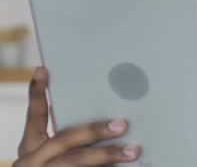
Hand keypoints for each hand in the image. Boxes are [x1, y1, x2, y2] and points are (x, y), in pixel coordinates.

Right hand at [13, 67, 141, 165]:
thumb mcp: (48, 155)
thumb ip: (68, 137)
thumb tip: (107, 116)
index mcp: (31, 148)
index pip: (34, 116)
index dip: (37, 92)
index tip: (44, 69)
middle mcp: (33, 161)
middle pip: (66, 140)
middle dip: (95, 131)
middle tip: (122, 124)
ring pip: (77, 162)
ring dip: (108, 156)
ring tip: (134, 151)